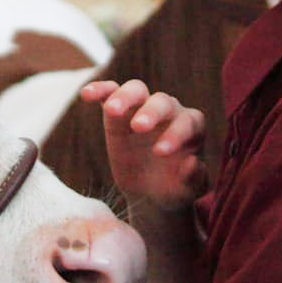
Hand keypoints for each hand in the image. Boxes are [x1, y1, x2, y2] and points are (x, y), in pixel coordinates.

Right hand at [81, 79, 206, 212]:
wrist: (151, 192)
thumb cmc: (175, 188)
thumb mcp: (188, 190)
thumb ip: (194, 178)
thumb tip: (192, 163)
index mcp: (192, 127)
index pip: (187, 123)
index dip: (175, 134)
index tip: (160, 153)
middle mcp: (170, 112)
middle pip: (162, 101)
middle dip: (151, 112)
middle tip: (138, 127)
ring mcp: (143, 108)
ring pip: (136, 90)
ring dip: (125, 97)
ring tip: (112, 110)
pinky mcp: (119, 112)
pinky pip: (110, 93)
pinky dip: (100, 90)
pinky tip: (87, 94)